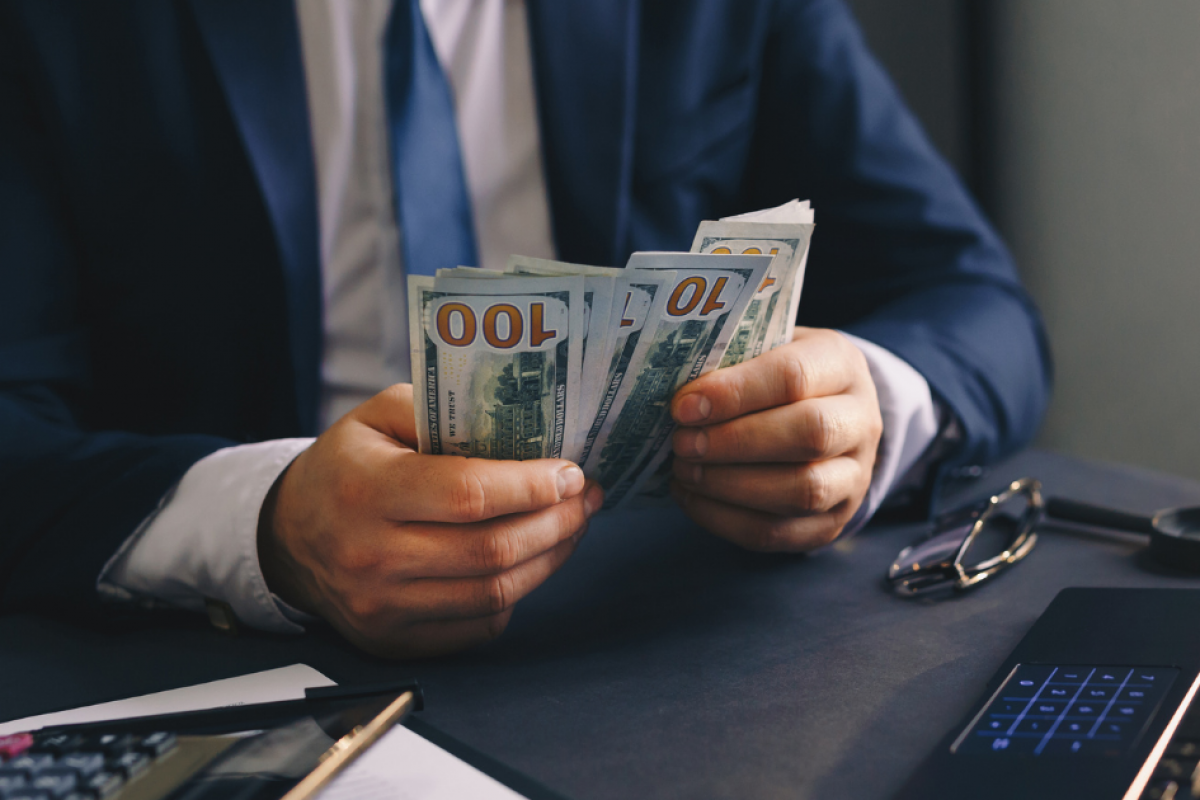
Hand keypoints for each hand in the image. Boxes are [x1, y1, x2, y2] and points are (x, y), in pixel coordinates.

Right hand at [258, 384, 602, 658]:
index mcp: (367, 491)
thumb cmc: (345, 467)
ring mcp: (382, 608)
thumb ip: (441, 410)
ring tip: (572, 527)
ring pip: (494, 593)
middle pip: (491, 551)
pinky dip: (515, 594)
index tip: (571, 473)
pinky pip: (478, 626)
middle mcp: (372, 556)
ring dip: (549, 559)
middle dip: (556, 523)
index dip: (531, 486)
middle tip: (586, 499)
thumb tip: (522, 426)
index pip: (468, 495)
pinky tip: (530, 562)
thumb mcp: (377, 416)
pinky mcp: (393, 641)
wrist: (288, 535)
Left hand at [668, 327, 881, 551]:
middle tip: (681, 443)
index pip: (794, 376)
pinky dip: (727, 520)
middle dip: (735, 442)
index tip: (683, 406)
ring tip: (683, 471)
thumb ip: (730, 363)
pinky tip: (691, 498)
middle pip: (809, 435)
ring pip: (802, 490)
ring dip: (730, 485)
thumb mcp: (764, 350)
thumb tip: (676, 394)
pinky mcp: (833, 522)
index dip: (735, 393)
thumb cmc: (776, 378)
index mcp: (840, 365)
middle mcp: (860, 421)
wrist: (827, 415)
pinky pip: (781, 533)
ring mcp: (854, 477)